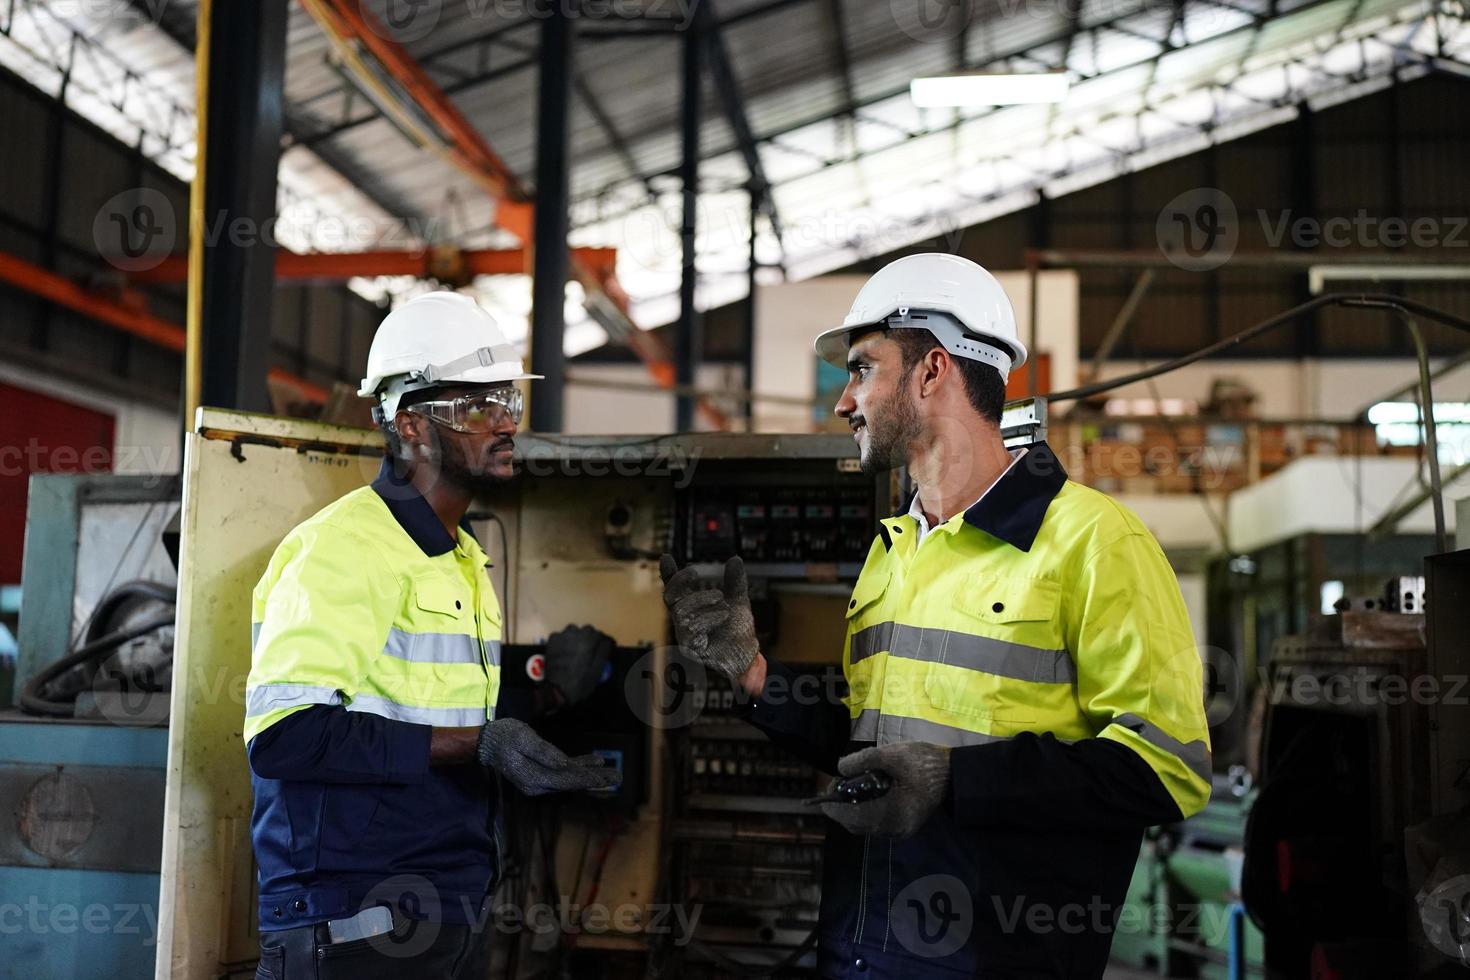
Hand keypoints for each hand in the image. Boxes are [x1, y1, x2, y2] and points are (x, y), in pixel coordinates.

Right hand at [476, 718, 619, 795]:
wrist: (486, 743)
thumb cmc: (504, 736)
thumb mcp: (522, 739)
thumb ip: (543, 752)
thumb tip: (563, 763)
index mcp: (533, 777)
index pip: (565, 779)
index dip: (587, 778)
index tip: (605, 779)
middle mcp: (537, 785)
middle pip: (571, 783)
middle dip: (595, 780)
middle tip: (619, 778)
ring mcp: (539, 783)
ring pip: (570, 780)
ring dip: (591, 776)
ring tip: (613, 773)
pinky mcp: (540, 776)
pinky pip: (564, 774)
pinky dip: (579, 769)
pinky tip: (595, 762)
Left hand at [544, 624, 613, 706]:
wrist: (557, 689)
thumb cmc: (580, 682)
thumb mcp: (597, 670)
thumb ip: (603, 652)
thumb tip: (607, 641)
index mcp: (588, 640)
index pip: (599, 634)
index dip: (602, 642)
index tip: (603, 649)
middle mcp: (575, 634)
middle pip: (587, 630)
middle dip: (590, 638)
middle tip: (590, 651)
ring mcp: (562, 636)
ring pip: (573, 630)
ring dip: (577, 637)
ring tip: (577, 649)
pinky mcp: (552, 641)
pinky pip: (561, 636)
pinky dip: (564, 640)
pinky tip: (564, 650)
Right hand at [659, 555, 758, 678]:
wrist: (747, 654)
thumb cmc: (737, 630)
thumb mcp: (738, 601)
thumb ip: (735, 582)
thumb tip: (735, 558)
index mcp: (692, 608)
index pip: (674, 589)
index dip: (668, 574)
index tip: (666, 557)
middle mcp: (684, 620)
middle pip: (669, 597)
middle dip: (680, 582)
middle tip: (695, 572)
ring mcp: (685, 635)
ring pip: (681, 612)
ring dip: (702, 601)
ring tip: (723, 603)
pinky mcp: (691, 648)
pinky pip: (691, 630)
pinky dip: (708, 618)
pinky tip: (723, 615)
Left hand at [820, 741, 950, 837]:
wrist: (953, 772)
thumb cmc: (924, 762)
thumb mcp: (892, 754)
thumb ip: (863, 760)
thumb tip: (840, 769)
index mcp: (893, 814)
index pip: (855, 817)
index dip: (836, 810)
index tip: (822, 801)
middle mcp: (896, 829)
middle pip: (859, 825)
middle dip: (843, 808)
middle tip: (836, 786)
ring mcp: (902, 830)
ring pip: (867, 826)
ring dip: (854, 810)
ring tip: (849, 787)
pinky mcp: (905, 826)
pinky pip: (878, 824)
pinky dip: (866, 812)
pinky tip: (865, 794)